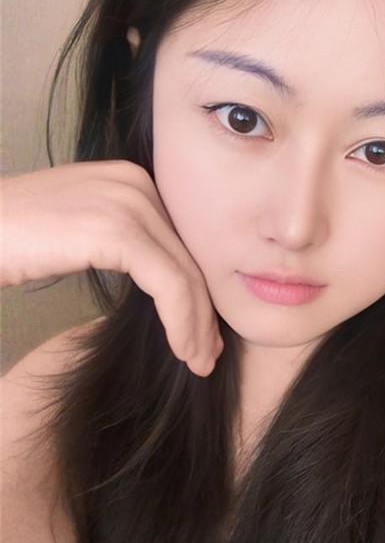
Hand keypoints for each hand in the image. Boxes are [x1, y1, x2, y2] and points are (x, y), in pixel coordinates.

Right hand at [1, 162, 222, 376]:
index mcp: (130, 180)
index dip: (197, 291)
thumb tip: (163, 280)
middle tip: (207, 355)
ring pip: (186, 274)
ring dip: (197, 325)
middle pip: (188, 257)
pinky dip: (181, 321)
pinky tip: (180, 349)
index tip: (202, 333)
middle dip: (204, 312)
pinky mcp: (118, 230)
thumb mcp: (77, 233)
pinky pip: (169, 284)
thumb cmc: (9, 239)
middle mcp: (136, 183)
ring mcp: (129, 203)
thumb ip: (119, 242)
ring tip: (198, 362)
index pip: (179, 243)